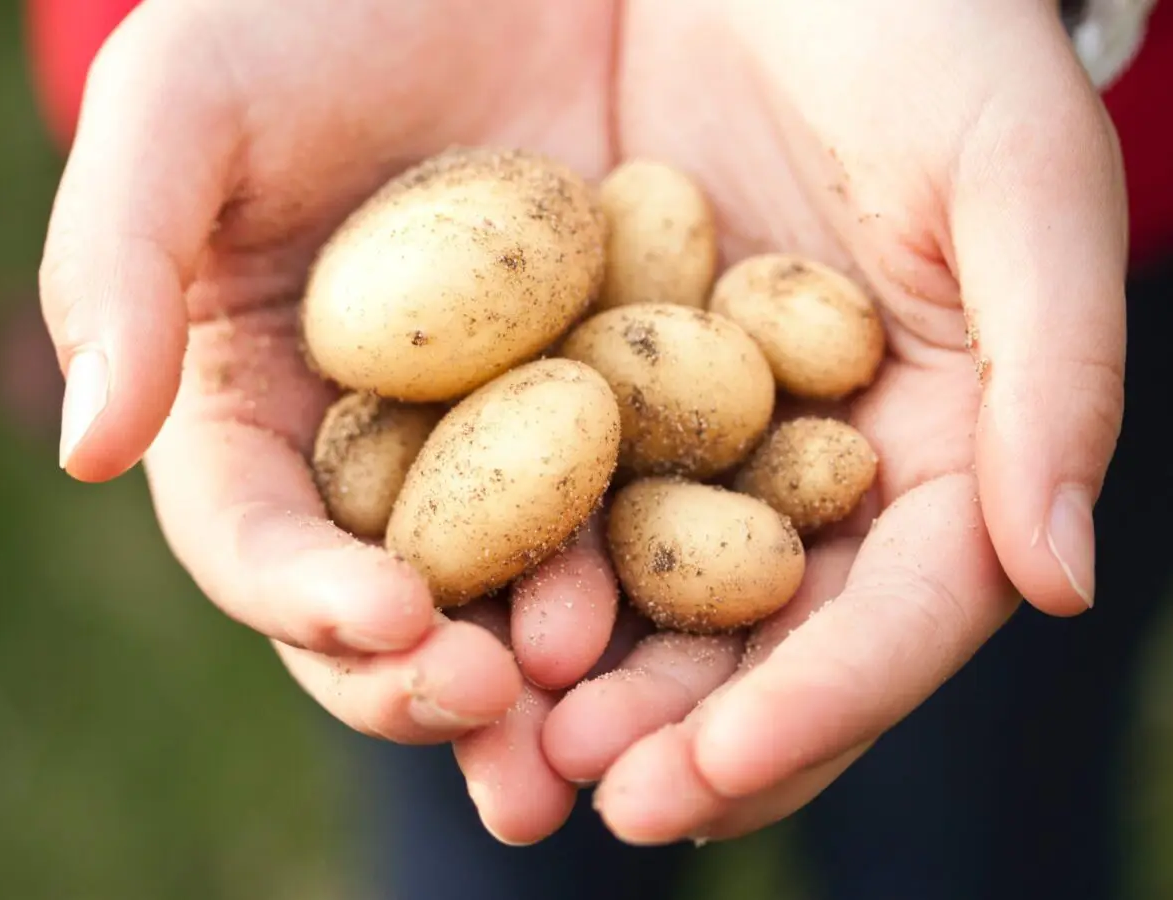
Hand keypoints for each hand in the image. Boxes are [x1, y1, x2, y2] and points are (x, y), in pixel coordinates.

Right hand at [37, 0, 624, 844]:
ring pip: (520, 587)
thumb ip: (115, 261)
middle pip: (389, 604)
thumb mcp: (184, 102)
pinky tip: (714, 604)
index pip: (256, 539)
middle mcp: (377, 454)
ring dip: (556, 672)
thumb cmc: (306, 12)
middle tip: (497, 708)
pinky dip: (670, 564)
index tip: (382, 618)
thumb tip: (87, 449)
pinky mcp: (619, 404)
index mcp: (253, 411)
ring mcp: (503, 440)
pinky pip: (645, 498)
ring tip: (597, 718)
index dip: (304, 596)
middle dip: (429, 678)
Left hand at [540, 0, 1126, 842]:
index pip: (894, 617)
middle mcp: (819, 460)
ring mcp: (706, 427)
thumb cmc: (933, 33)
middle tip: (584, 789)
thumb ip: (1059, 377)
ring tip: (503, 739)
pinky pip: (554, 486)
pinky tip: (449, 613)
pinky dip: (513, 560)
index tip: (709, 779)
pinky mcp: (604, 376)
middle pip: (759, 636)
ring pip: (648, 590)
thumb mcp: (1021, 179)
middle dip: (677, 727)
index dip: (814, 709)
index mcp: (940, 443)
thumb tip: (1061, 580)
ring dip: (581, 677)